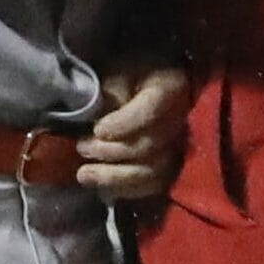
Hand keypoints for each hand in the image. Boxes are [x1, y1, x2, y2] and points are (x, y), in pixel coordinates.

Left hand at [77, 63, 187, 200]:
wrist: (149, 86)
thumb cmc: (131, 77)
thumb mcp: (117, 73)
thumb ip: (109, 93)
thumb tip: (97, 119)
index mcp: (171, 87)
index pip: (152, 109)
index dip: (124, 123)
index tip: (98, 129)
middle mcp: (182, 119)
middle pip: (149, 145)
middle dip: (110, 151)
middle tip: (81, 147)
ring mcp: (180, 146)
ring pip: (152, 171)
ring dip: (114, 176)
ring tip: (84, 174)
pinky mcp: (172, 167)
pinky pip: (154, 186)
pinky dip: (126, 190)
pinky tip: (102, 187)